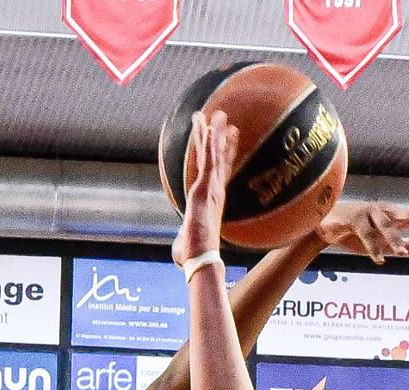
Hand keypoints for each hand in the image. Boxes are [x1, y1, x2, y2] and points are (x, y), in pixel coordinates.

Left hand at [172, 109, 235, 266]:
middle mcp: (216, 190)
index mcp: (212, 200)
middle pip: (219, 158)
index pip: (219, 172)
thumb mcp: (186, 244)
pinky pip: (209, 158)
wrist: (200, 256)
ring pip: (214, 154)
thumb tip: (179, 256)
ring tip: (218, 113)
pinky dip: (210, 141)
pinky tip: (211, 125)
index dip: (224, 154)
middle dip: (221, 138)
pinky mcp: (206, 186)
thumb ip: (183, 243)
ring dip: (215, 132)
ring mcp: (212, 187)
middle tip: (225, 119)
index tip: (230, 139)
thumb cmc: (194, 254)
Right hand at [318, 199, 408, 263]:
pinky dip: (372, 249)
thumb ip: (402, 244)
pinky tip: (380, 260)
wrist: (325, 223)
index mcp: (397, 217)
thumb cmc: (355, 232)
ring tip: (405, 253)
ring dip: (396, 240)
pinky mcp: (354, 220)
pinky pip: (366, 237)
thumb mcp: (381, 242)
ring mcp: (371, 213)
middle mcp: (388, 212)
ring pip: (387, 228)